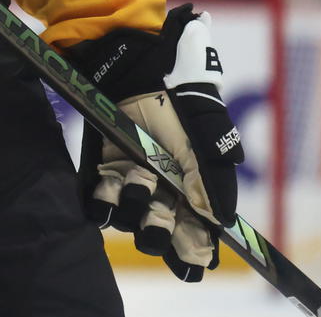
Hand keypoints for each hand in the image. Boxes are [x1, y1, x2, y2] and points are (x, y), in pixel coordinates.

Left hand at [67, 5, 244, 280]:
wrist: (136, 57)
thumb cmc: (178, 90)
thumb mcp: (206, 125)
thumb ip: (214, 169)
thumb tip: (220, 218)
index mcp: (199, 182)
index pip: (200, 228)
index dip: (196, 248)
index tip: (193, 263)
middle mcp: (167, 185)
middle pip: (164, 229)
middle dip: (162, 234)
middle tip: (159, 224)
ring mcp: (135, 175)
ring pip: (132, 216)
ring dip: (133, 211)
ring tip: (136, 185)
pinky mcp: (106, 163)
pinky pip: (101, 196)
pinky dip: (100, 204)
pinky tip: (100, 203)